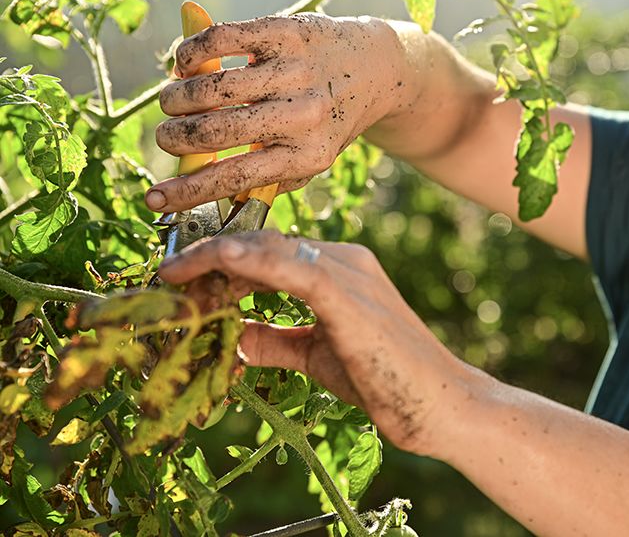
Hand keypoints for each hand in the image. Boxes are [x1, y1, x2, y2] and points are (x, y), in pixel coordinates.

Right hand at [146, 13, 414, 212]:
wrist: (374, 70)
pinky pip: (220, 39)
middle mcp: (303, 115)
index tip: (152, 199)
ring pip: (212, 87)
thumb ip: (265, 179)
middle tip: (165, 136)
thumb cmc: (327, 122)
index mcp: (307, 155)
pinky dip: (190, 53)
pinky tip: (183, 64)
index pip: (235, 178)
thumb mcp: (308, 158)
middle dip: (175, 137)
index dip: (186, 192)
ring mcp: (295, 71)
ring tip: (171, 101)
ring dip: (177, 97)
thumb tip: (204, 197)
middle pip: (214, 131)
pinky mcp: (287, 32)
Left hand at [157, 231, 467, 455]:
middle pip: (263, 245)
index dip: (222, 266)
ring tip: (176, 275)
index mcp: (338, 270)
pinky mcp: (349, 295)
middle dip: (210, 259)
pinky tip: (218, 260)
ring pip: (270, 249)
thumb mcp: (316, 356)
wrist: (439, 404)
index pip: (269, 254)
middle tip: (168, 280)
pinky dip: (251, 261)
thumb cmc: (386, 380)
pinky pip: (292, 267)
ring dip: (217, 258)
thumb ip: (276, 340)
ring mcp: (349, 272)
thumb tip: (231, 335)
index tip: (183, 285)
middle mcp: (343, 259)